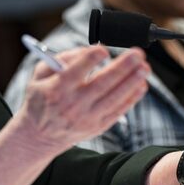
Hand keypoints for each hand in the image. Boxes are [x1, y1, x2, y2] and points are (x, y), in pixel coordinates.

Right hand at [15, 45, 149, 153]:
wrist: (39, 135)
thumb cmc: (41, 98)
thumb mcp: (39, 75)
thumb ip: (61, 59)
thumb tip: (88, 50)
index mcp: (57, 88)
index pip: (77, 70)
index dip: (92, 58)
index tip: (104, 49)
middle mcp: (73, 104)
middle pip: (102, 83)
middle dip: (122, 67)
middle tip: (137, 54)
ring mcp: (87, 117)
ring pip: (114, 98)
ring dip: (132, 82)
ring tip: (144, 68)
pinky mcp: (97, 126)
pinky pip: (118, 111)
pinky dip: (131, 98)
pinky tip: (141, 85)